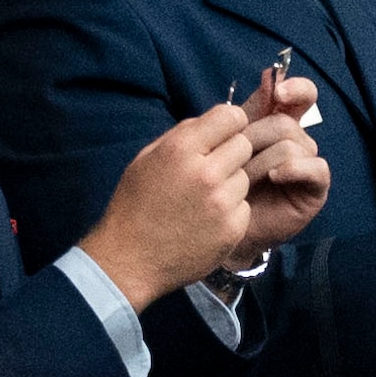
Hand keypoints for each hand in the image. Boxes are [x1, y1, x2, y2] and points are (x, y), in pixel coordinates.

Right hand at [81, 104, 253, 311]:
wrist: (130, 261)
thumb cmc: (135, 206)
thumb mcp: (146, 159)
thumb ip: (181, 135)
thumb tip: (211, 121)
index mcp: (181, 149)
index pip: (230, 115)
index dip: (228, 123)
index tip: (222, 134)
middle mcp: (205, 172)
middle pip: (244, 144)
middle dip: (231, 152)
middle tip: (212, 169)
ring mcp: (222, 202)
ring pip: (245, 177)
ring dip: (231, 183)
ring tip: (204, 200)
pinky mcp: (233, 228)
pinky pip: (244, 207)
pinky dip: (231, 211)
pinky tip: (207, 221)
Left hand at [227, 70, 329, 267]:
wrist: (218, 227)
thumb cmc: (220, 185)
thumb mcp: (228, 143)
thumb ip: (248, 110)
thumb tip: (269, 74)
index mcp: (278, 124)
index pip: (300, 95)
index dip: (295, 88)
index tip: (278, 91)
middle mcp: (297, 140)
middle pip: (287, 121)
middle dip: (255, 136)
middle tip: (232, 157)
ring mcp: (307, 164)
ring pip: (295, 143)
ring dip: (264, 159)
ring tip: (242, 179)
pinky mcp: (316, 188)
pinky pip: (316, 167)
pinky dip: (294, 168)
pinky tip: (274, 177)